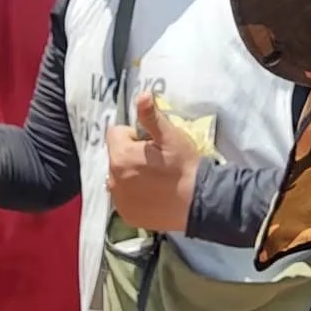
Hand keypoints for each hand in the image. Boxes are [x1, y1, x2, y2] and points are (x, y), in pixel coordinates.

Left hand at [104, 92, 200, 233]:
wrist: (198, 201)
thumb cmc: (184, 165)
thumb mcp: (170, 136)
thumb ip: (150, 116)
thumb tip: (142, 95)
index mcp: (120, 156)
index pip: (116, 134)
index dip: (134, 136)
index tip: (152, 145)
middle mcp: (112, 179)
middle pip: (116, 157)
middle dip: (131, 155)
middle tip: (156, 162)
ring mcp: (119, 200)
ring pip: (119, 178)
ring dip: (130, 175)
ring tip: (155, 179)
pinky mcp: (127, 215)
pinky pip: (125, 198)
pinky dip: (134, 195)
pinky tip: (153, 194)